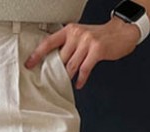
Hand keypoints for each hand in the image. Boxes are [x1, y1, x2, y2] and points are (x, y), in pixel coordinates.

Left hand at [24, 16, 141, 88]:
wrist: (121, 32)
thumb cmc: (98, 37)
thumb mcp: (79, 36)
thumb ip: (67, 46)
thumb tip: (52, 62)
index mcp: (69, 30)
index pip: (48, 43)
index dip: (37, 55)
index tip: (29, 64)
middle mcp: (77, 34)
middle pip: (60, 59)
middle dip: (56, 71)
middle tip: (52, 80)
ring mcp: (87, 42)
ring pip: (71, 66)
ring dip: (68, 77)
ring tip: (66, 82)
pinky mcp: (97, 51)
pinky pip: (84, 70)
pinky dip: (80, 79)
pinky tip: (78, 83)